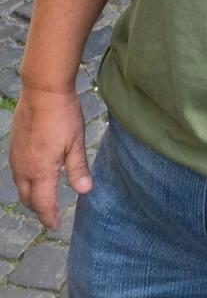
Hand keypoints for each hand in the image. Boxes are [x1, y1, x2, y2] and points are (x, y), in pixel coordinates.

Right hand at [10, 89, 91, 229]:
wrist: (42, 91)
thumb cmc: (63, 116)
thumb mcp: (76, 142)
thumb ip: (78, 168)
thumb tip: (84, 191)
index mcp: (41, 171)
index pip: (43, 204)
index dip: (49, 217)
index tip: (55, 225)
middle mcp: (24, 168)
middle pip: (28, 198)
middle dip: (39, 209)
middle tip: (50, 213)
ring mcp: (16, 157)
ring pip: (19, 186)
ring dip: (31, 195)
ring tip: (43, 197)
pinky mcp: (13, 146)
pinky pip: (16, 172)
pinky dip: (25, 181)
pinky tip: (34, 174)